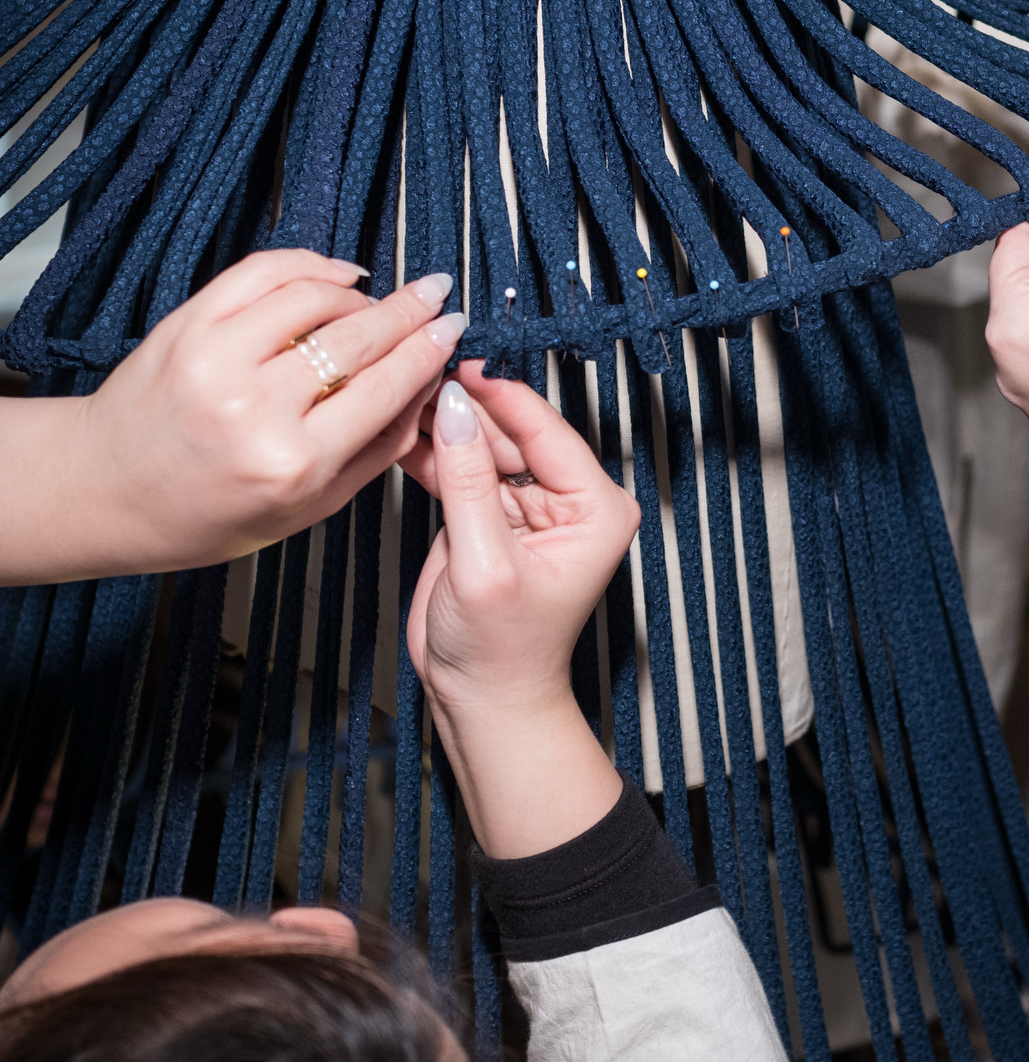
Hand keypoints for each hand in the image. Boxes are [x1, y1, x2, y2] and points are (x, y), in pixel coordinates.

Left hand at [0, 252, 463, 584]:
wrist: (107, 490)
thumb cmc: (202, 512)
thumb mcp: (305, 511)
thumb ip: (372, 455)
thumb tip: (424, 395)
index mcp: (291, 464)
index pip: (384, 387)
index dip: (429, 349)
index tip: (453, 328)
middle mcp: (255, 409)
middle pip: (357, 338)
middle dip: (408, 311)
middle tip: (435, 294)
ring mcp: (217, 359)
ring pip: (315, 296)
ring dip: (359, 291)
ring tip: (378, 296)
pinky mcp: (189, 324)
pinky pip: (263, 272)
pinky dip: (308, 264)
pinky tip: (333, 274)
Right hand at [406, 368, 638, 856]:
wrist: (482, 699)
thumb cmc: (504, 652)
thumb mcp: (485, 564)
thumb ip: (468, 483)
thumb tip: (453, 410)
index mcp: (596, 507)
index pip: (547, 431)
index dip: (502, 394)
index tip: (463, 362)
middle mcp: (567, 499)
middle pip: (512, 431)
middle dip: (465, 405)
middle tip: (417, 373)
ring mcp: (525, 505)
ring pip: (481, 444)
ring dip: (442, 423)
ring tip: (400, 394)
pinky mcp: (486, 514)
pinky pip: (459, 468)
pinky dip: (429, 452)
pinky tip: (399, 430)